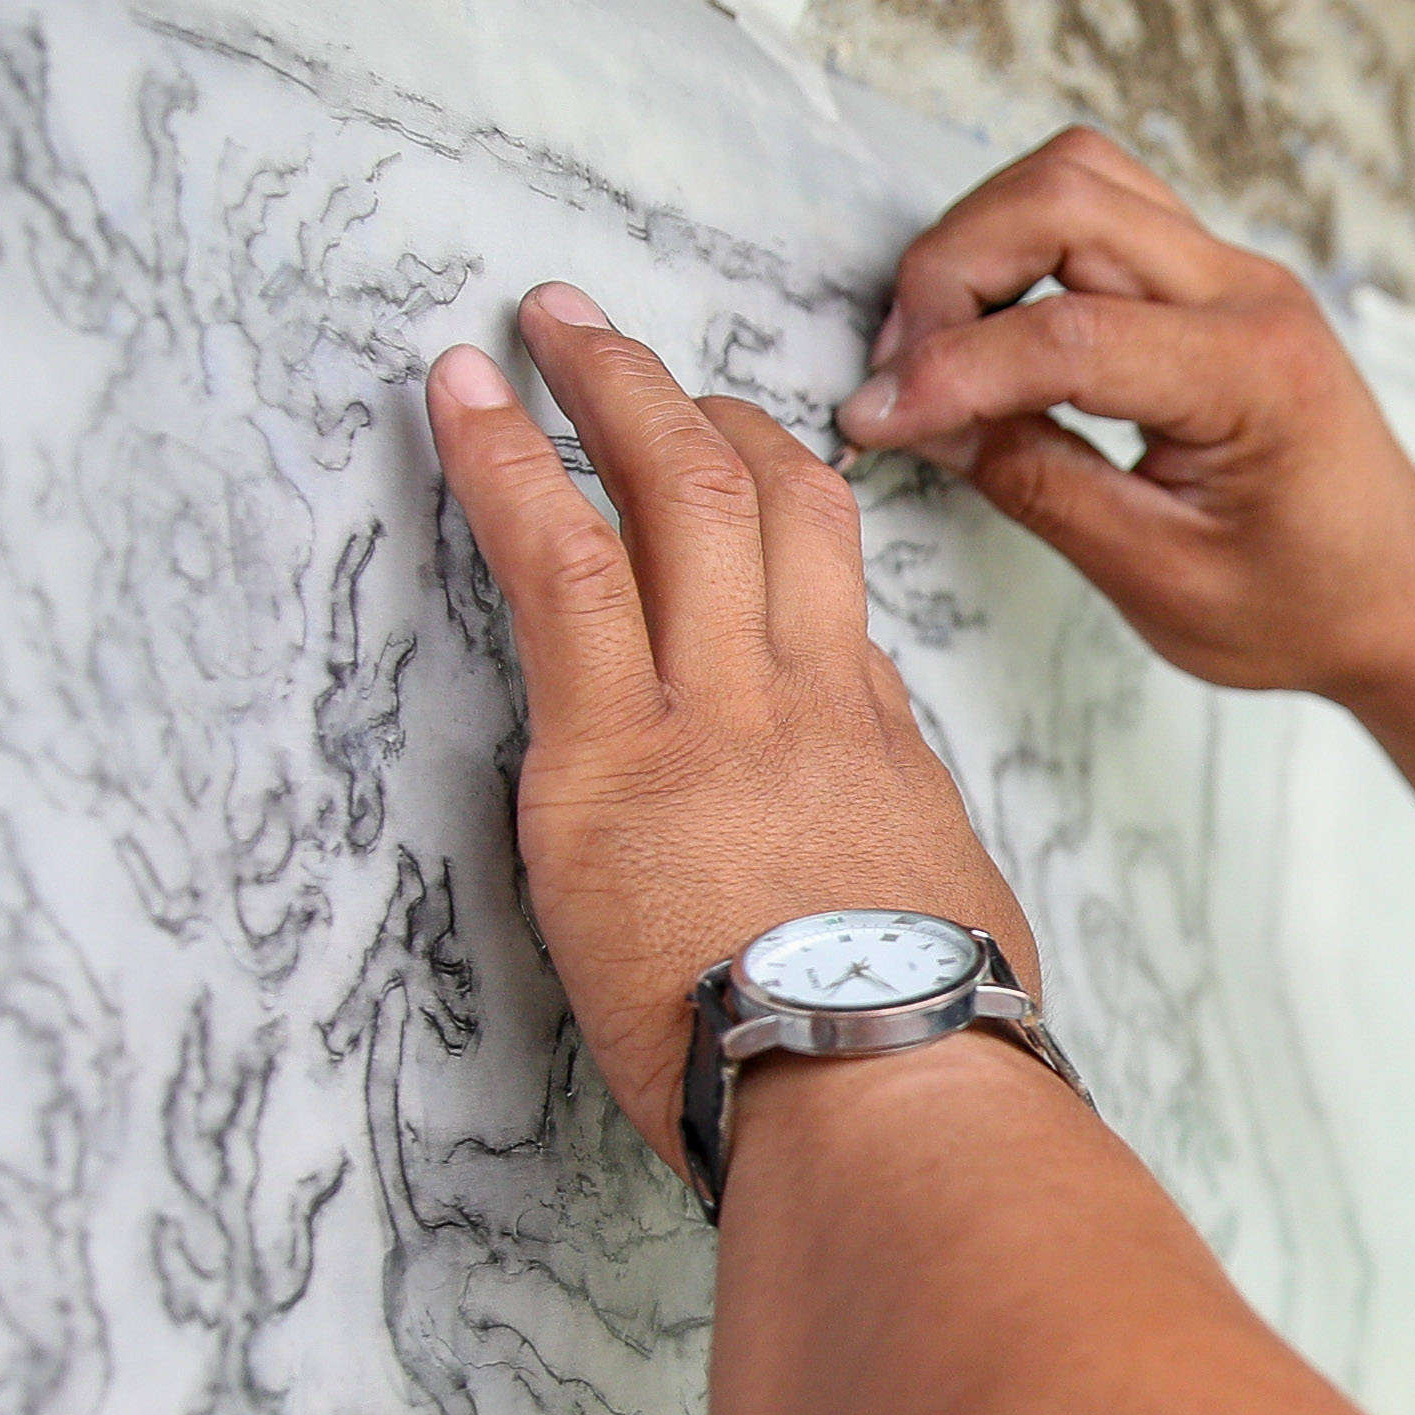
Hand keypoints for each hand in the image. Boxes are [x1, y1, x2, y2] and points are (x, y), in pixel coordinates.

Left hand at [427, 284, 1034, 1162]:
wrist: (886, 1093)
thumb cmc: (916, 1066)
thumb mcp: (951, 951)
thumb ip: (903, 894)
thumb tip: (892, 900)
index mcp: (880, 764)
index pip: (829, 612)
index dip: (779, 526)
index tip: (735, 484)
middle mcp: (806, 705)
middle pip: (773, 503)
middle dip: (693, 406)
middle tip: (623, 343)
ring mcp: (714, 714)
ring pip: (676, 494)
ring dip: (609, 387)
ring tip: (550, 321)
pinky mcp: (608, 754)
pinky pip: (560, 563)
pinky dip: (506, 462)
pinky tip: (463, 395)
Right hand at [838, 128, 1414, 700]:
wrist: (1403, 592)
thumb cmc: (1306, 602)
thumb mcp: (1161, 578)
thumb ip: (1039, 486)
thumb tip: (925, 421)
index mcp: (1258, 375)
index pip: (1072, 333)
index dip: (951, 371)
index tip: (871, 419)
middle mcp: (1253, 293)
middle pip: (1066, 198)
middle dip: (952, 272)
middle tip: (899, 377)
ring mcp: (1236, 269)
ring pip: (1079, 176)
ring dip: (982, 241)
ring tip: (938, 349)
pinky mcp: (1212, 273)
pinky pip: (1101, 204)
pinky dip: (1022, 243)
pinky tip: (993, 328)